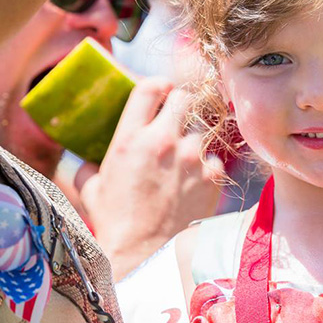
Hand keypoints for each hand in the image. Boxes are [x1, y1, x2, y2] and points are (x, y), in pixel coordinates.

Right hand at [75, 77, 222, 279]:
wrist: (146, 256)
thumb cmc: (116, 223)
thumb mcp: (92, 188)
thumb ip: (91, 164)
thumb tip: (89, 157)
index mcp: (130, 139)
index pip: (150, 87)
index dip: (157, 85)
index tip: (160, 91)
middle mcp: (163, 142)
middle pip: (184, 98)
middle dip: (179, 105)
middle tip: (175, 119)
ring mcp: (192, 158)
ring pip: (202, 127)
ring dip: (193, 136)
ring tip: (184, 155)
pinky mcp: (212, 176)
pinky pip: (214, 157)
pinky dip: (206, 165)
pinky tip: (194, 179)